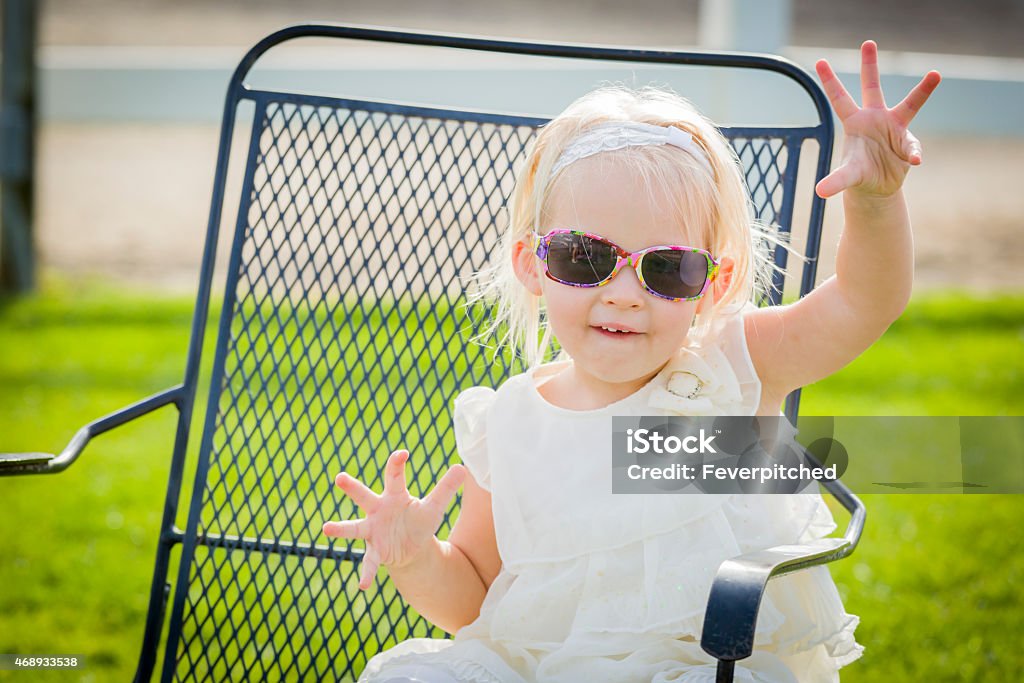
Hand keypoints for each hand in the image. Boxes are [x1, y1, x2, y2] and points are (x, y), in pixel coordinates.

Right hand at [322, 449, 465, 589]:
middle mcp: (378, 510)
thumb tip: (462, 468)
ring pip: (354, 528)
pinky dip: (366, 573)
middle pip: (363, 496)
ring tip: (326, 528)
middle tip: (339, 477)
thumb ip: (446, 488)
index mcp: (394, 495)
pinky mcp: (375, 551)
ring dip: (340, 528)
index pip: (394, 475)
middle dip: (352, 487)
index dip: (397, 463)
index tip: (402, 454)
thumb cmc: (419, 521)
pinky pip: (368, 563)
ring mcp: (372, 531)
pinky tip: (363, 585)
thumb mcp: (434, 506)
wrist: (412, 548)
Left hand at [814, 40, 940, 198]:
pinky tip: (914, 161)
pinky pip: (913, 145)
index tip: (820, 60)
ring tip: (935, 74)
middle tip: (868, 42)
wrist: (877, 186)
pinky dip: (913, 152)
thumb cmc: (859, 174)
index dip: (830, 81)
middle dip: (870, 64)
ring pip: (910, 104)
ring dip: (923, 90)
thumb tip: (820, 192)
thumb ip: (836, 181)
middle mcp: (874, 118)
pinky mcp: (908, 141)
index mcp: (854, 122)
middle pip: (872, 86)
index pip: (839, 98)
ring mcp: (893, 127)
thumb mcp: (848, 177)